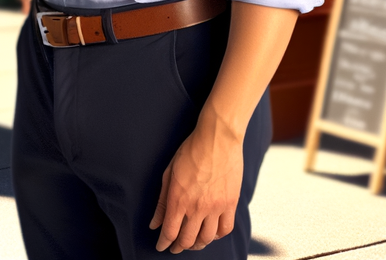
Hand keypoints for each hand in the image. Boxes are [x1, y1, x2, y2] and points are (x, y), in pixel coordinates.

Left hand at [150, 120, 243, 252]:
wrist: (218, 138)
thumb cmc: (191, 151)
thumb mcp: (169, 173)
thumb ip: (162, 202)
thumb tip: (154, 223)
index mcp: (179, 200)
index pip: (169, 233)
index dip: (164, 243)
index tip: (161, 246)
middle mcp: (197, 208)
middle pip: (187, 240)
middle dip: (179, 247)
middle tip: (175, 247)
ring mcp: (216, 207)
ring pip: (207, 238)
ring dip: (198, 245)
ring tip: (193, 242)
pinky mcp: (231, 203)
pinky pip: (225, 229)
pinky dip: (217, 235)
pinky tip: (212, 233)